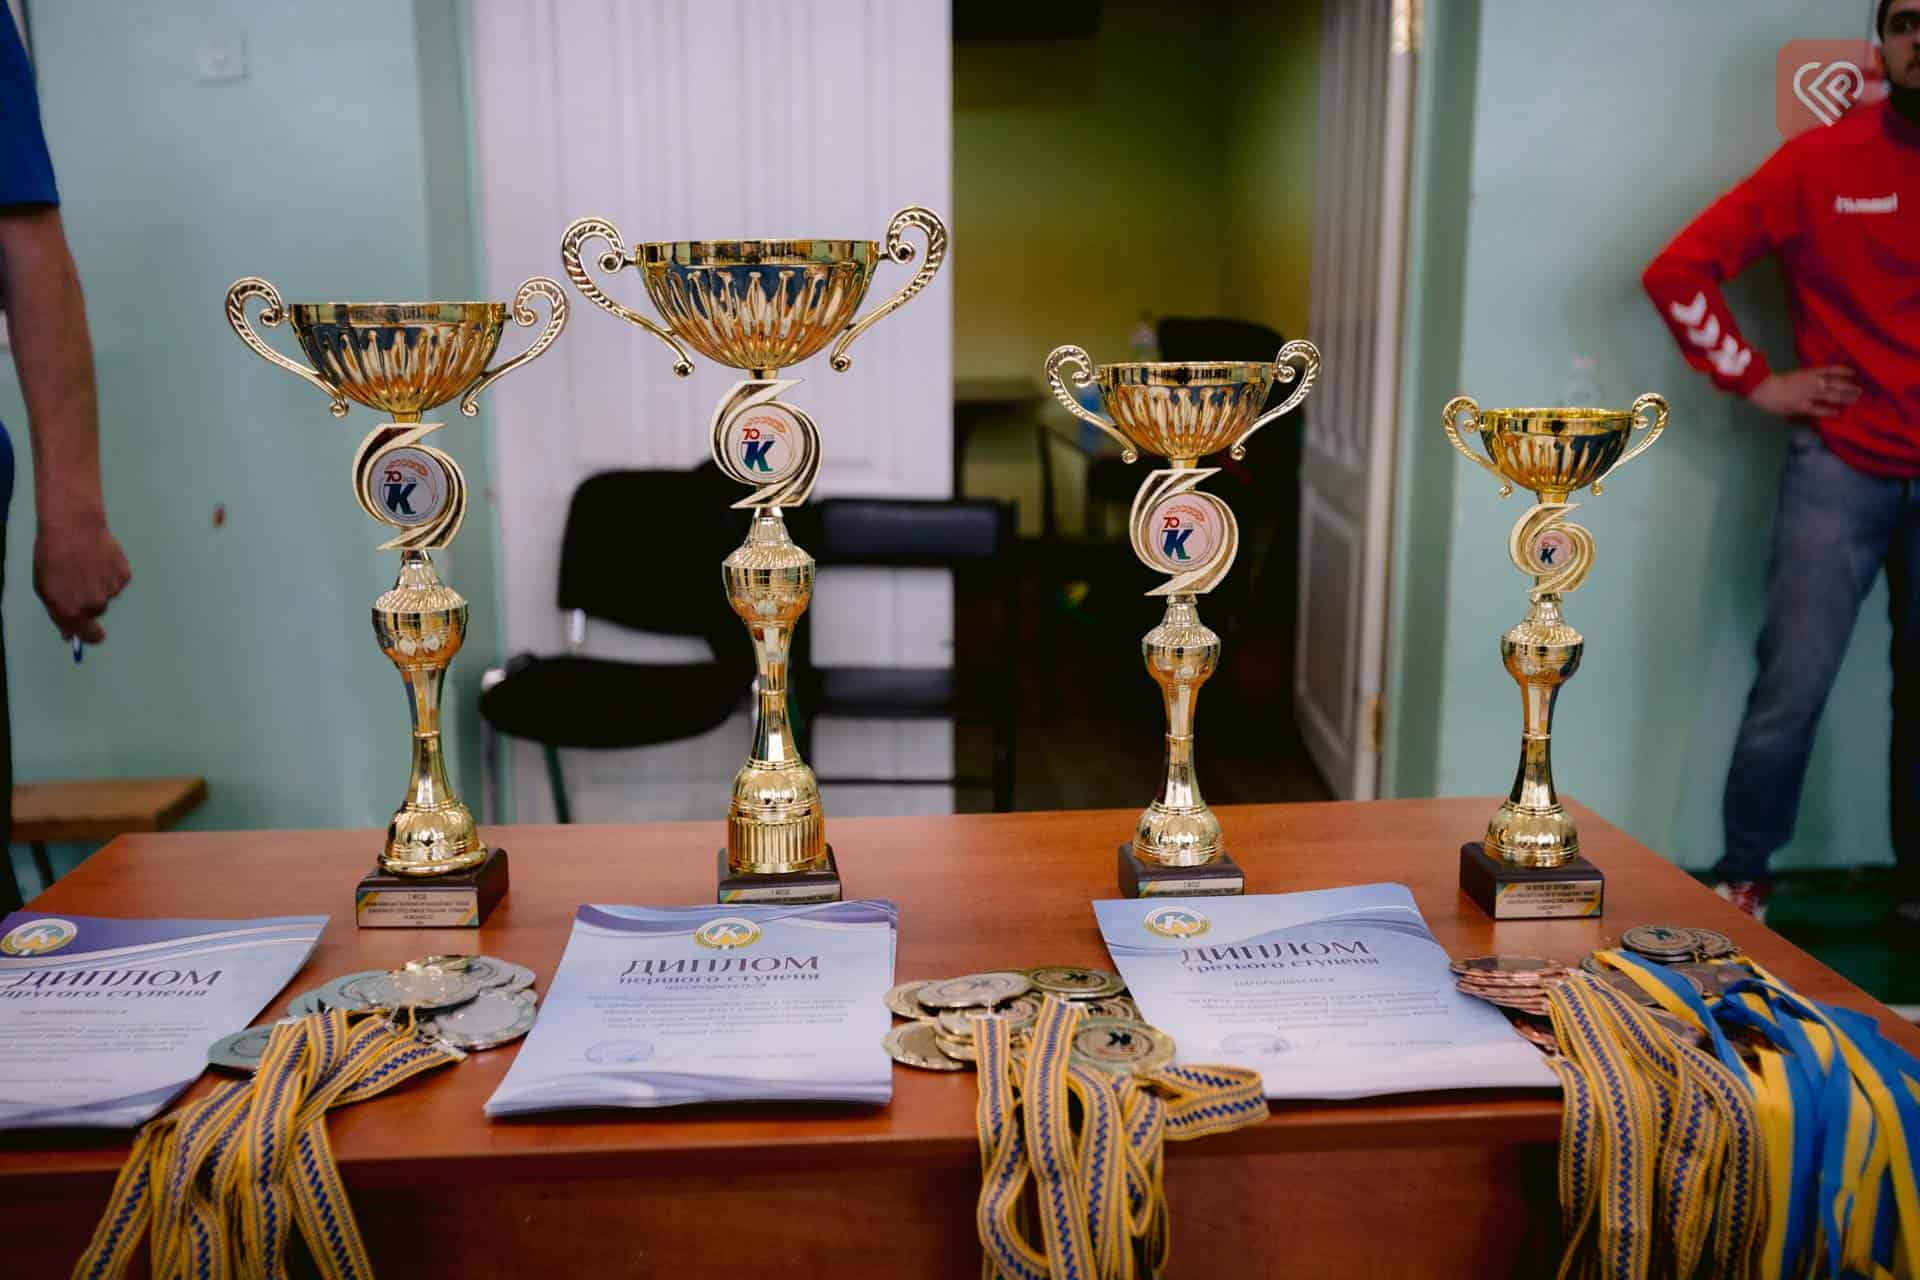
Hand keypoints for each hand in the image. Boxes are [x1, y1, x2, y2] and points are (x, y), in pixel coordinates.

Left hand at [33, 515, 129, 643]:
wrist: (73, 528)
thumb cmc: (52, 556)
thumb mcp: (44, 588)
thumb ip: (58, 613)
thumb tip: (69, 634)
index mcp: (72, 610)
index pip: (89, 635)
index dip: (91, 636)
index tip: (94, 635)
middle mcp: (94, 604)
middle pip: (96, 611)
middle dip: (89, 600)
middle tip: (78, 578)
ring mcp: (111, 590)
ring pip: (107, 594)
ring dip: (98, 584)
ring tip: (86, 564)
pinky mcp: (124, 575)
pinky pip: (117, 581)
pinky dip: (110, 572)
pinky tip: (99, 559)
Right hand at [1746, 365, 1859, 418]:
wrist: (1762, 388)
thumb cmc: (1774, 382)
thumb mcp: (1794, 376)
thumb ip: (1806, 378)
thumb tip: (1819, 380)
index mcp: (1808, 372)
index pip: (1830, 369)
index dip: (1843, 370)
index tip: (1854, 372)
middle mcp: (1812, 382)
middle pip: (1835, 383)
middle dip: (1849, 387)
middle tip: (1861, 390)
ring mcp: (1808, 394)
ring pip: (1831, 395)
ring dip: (1844, 397)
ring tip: (1856, 400)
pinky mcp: (1802, 405)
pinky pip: (1818, 409)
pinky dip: (1829, 410)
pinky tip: (1838, 412)